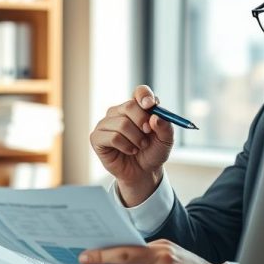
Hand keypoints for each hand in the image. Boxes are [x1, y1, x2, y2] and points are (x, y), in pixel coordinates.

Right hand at [90, 85, 174, 205]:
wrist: (143, 172)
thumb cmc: (153, 152)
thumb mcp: (166, 141)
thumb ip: (165, 127)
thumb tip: (156, 117)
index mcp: (137, 107)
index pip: (139, 92)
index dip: (144, 96)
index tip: (151, 105)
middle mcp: (119, 111)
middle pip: (129, 106)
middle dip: (142, 122)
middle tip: (148, 133)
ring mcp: (106, 123)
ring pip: (122, 124)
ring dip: (136, 139)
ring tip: (139, 146)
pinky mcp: (97, 137)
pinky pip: (113, 137)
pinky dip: (125, 146)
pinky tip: (129, 151)